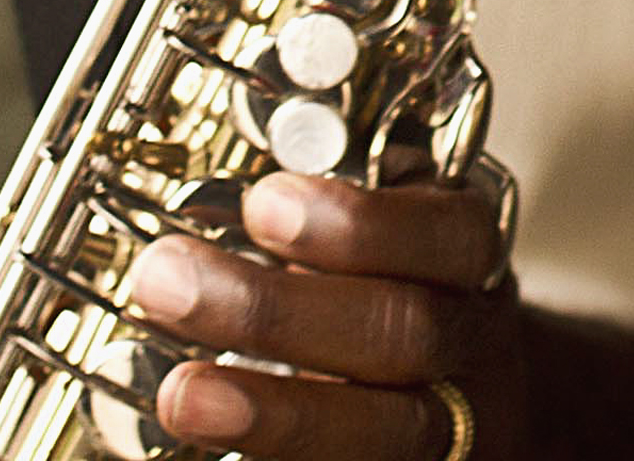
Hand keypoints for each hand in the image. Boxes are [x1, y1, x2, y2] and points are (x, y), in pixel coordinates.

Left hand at [124, 170, 519, 455]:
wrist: (464, 396)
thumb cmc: (388, 289)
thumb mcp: (376, 232)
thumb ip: (314, 217)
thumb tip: (198, 198)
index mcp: (464, 257)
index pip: (450, 236)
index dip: (363, 225)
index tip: (263, 203)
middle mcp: (467, 343)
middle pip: (407, 333)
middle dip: (278, 310)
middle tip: (167, 278)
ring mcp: (447, 424)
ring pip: (387, 429)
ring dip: (270, 409)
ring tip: (181, 391)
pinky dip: (276, 458)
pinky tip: (212, 439)